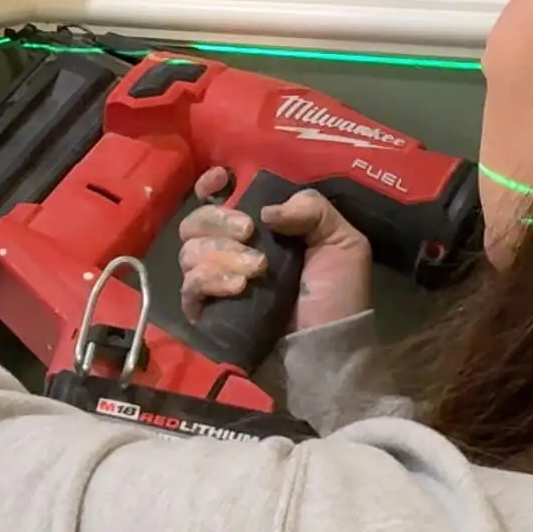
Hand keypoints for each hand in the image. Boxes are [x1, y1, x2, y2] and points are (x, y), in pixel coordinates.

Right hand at [179, 167, 371, 334]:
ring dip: (221, 253)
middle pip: (195, 221)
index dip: (210, 184)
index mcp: (259, 228)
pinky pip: (189, 287)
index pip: (217, 198)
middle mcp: (230, 250)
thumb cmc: (337, 296)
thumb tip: (265, 211)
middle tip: (249, 233)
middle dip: (219, 220)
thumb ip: (311, 209)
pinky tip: (238, 287)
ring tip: (257, 271)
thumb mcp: (342, 242)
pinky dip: (211, 280)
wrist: (328, 350)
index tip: (220, 181)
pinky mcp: (205, 312)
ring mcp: (214, 282)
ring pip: (189, 252)